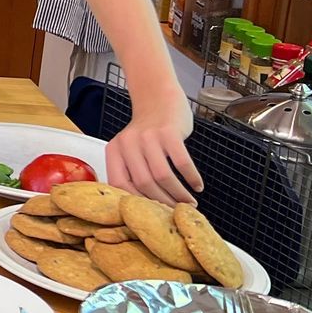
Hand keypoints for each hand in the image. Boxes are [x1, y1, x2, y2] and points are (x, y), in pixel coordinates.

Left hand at [104, 90, 203, 205]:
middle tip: (176, 211)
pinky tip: (197, 186)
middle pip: (143, 183)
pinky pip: (182, 163)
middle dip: (162, 202)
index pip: (119, 184)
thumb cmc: (146, 130)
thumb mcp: (129, 148)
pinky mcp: (169, 132)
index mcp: (114, 150)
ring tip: (189, 203)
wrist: (158, 98)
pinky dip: (191, 178)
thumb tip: (144, 207)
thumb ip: (131, 170)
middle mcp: (128, 143)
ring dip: (179, 194)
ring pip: (162, 176)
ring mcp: (148, 137)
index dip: (137, 202)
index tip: (152, 214)